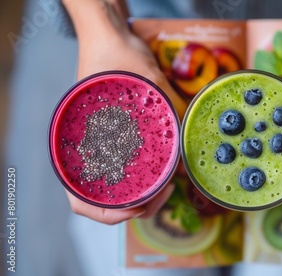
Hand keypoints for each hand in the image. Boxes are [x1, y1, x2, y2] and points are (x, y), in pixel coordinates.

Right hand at [62, 0, 186, 223]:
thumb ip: (168, 117)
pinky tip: (166, 169)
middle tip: (168, 191)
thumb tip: (188, 161)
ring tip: (169, 184)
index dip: (110, 215)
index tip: (140, 207)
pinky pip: (129, 167)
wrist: (110, 35)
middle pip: (105, 202)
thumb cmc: (117, 56)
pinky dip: (146, 176)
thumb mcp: (146, 84)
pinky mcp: (117, 140)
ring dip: (144, 194)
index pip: (82, 202)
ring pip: (118, 187)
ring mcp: (102, 147)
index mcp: (75, 146)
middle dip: (139, 206)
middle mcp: (87, 152)